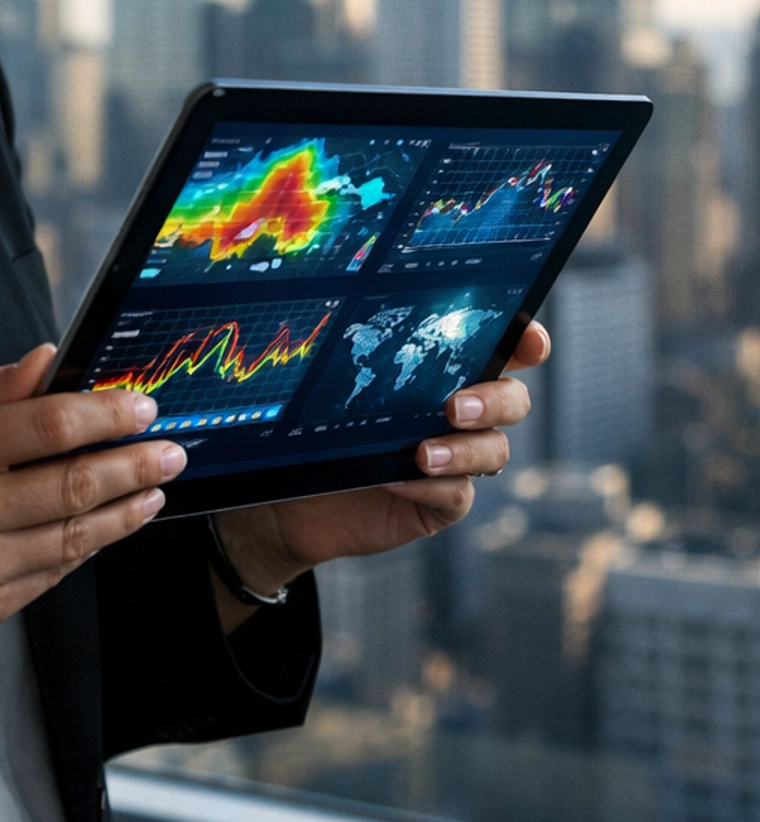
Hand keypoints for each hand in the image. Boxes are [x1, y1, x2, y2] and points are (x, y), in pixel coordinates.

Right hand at [0, 346, 182, 707]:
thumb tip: (46, 359)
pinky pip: (55, 572)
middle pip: (73, 484)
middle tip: (171, 449)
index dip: (104, 415)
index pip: (45, 426)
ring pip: (76, 535)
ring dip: (126, 509)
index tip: (140, 406)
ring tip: (154, 488)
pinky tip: (110, 524)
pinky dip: (89, 545)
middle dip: (134, 464)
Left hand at [211, 318, 550, 628]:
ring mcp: (457, 460)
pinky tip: (396, 479)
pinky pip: (457, 494)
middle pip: (513, 400)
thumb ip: (364, 356)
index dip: (528, 343)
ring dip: (463, 451)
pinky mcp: (442, 503)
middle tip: (455, 407)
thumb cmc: (314, 426)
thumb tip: (363, 318)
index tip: (530, 343)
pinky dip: (431, 487)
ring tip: (423, 454)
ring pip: (494, 450)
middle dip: (496, 401)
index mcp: (446, 371)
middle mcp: (462, 414)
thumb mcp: (335, 384)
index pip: (505, 350)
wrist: (291, 496)